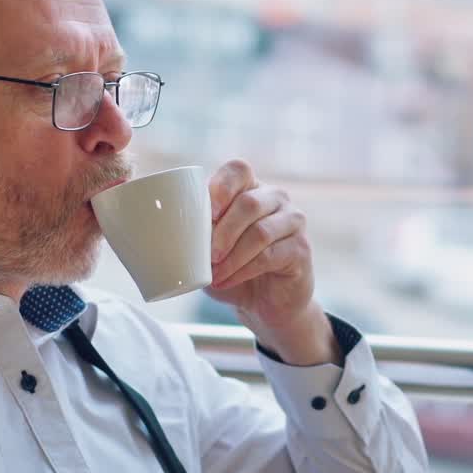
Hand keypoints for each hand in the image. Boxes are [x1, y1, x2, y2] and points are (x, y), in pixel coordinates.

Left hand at [206, 160, 337, 364]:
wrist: (262, 303)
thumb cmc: (231, 269)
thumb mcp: (207, 250)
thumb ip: (196, 234)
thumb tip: (172, 229)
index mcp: (249, 188)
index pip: (238, 169)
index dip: (221, 187)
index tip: (207, 213)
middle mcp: (274, 198)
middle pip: (249, 203)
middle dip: (223, 232)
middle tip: (208, 256)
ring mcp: (292, 221)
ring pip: (261, 232)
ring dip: (233, 256)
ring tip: (215, 274)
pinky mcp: (301, 249)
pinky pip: (271, 255)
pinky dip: (244, 270)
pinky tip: (228, 281)